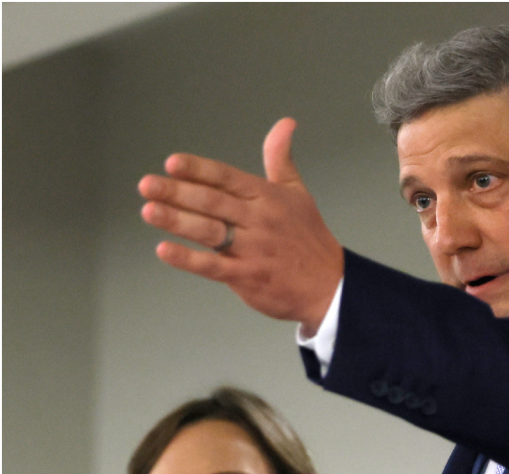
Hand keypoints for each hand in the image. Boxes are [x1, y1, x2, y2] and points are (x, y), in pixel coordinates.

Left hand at [138, 118, 342, 328]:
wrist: (331, 284)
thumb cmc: (310, 238)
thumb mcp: (298, 192)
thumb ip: (281, 158)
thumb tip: (285, 124)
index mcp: (268, 197)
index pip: (228, 177)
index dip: (199, 169)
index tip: (173, 163)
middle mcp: (259, 220)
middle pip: (213, 202)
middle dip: (177, 192)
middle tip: (148, 184)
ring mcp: (253, 249)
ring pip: (210, 231)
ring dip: (176, 220)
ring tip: (149, 210)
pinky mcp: (248, 277)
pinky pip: (213, 267)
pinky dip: (187, 259)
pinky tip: (165, 249)